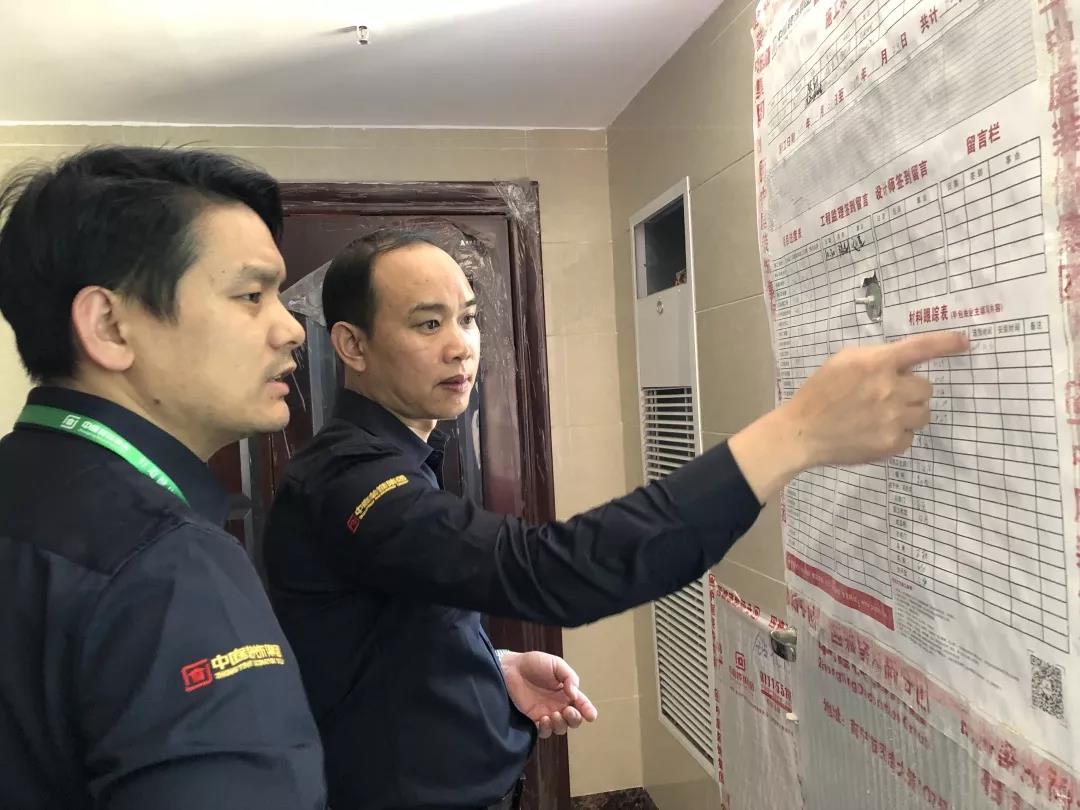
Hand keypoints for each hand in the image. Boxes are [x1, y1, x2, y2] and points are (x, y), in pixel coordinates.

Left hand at [499, 651, 598, 738]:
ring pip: (560, 729)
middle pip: (573, 720)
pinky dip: (546, 729)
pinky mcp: (532, 720)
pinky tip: (544, 719)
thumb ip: (569, 677)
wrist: (510, 668)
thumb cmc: (534, 664)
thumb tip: (575, 694)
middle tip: (567, 711)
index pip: (581, 704)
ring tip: (554, 714)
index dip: (588, 711)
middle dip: (574, 719)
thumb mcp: (556, 664)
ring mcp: (546, 713)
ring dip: (561, 725)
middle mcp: (558, 705)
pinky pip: (543, 732)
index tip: (590, 715)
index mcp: (567, 692)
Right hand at [785, 331, 967, 464]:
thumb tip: (904, 363)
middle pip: (927, 387)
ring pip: (924, 412)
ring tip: (882, 416)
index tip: (965, 342)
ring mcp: (893, 418)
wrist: (803, 431)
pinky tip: (875, 432)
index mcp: (877, 363)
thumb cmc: (820, 392)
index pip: (921, 348)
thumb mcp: (843, 362)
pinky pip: (911, 436)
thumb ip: (876, 358)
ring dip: (909, 412)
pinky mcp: (892, 443)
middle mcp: (890, 389)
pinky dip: (898, 434)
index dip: (946, 343)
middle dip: (912, 391)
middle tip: (889, 396)